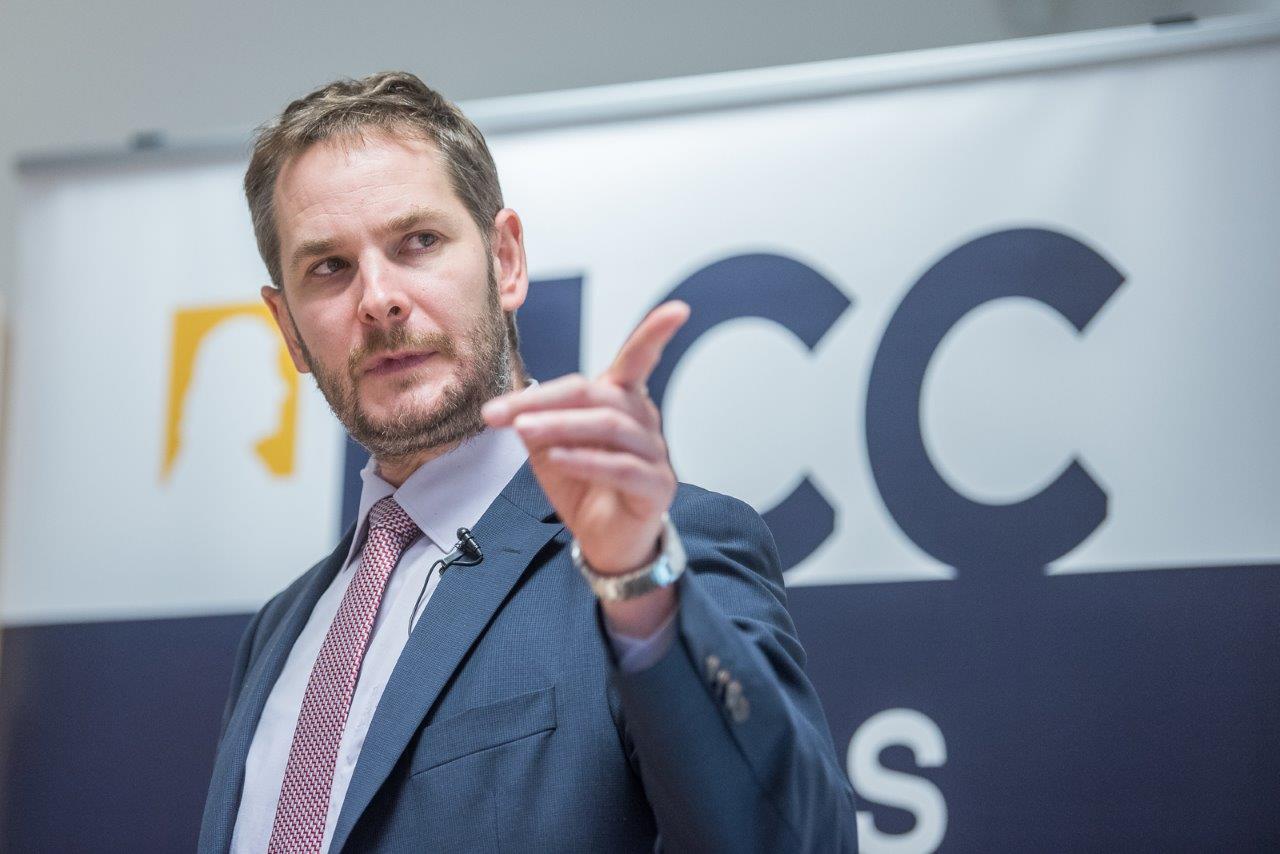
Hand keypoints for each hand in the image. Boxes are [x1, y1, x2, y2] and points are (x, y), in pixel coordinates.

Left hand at [481, 301, 690, 575]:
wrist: (604, 541)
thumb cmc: (584, 486)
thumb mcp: (550, 447)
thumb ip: (539, 420)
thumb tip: (516, 405)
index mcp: (623, 401)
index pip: (638, 361)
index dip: (655, 334)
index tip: (677, 311)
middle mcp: (644, 420)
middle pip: (598, 394)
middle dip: (545, 400)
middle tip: (502, 414)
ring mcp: (654, 454)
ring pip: (610, 427)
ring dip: (560, 426)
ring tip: (522, 433)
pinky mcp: (656, 487)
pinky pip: (621, 467)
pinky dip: (584, 460)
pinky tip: (556, 460)